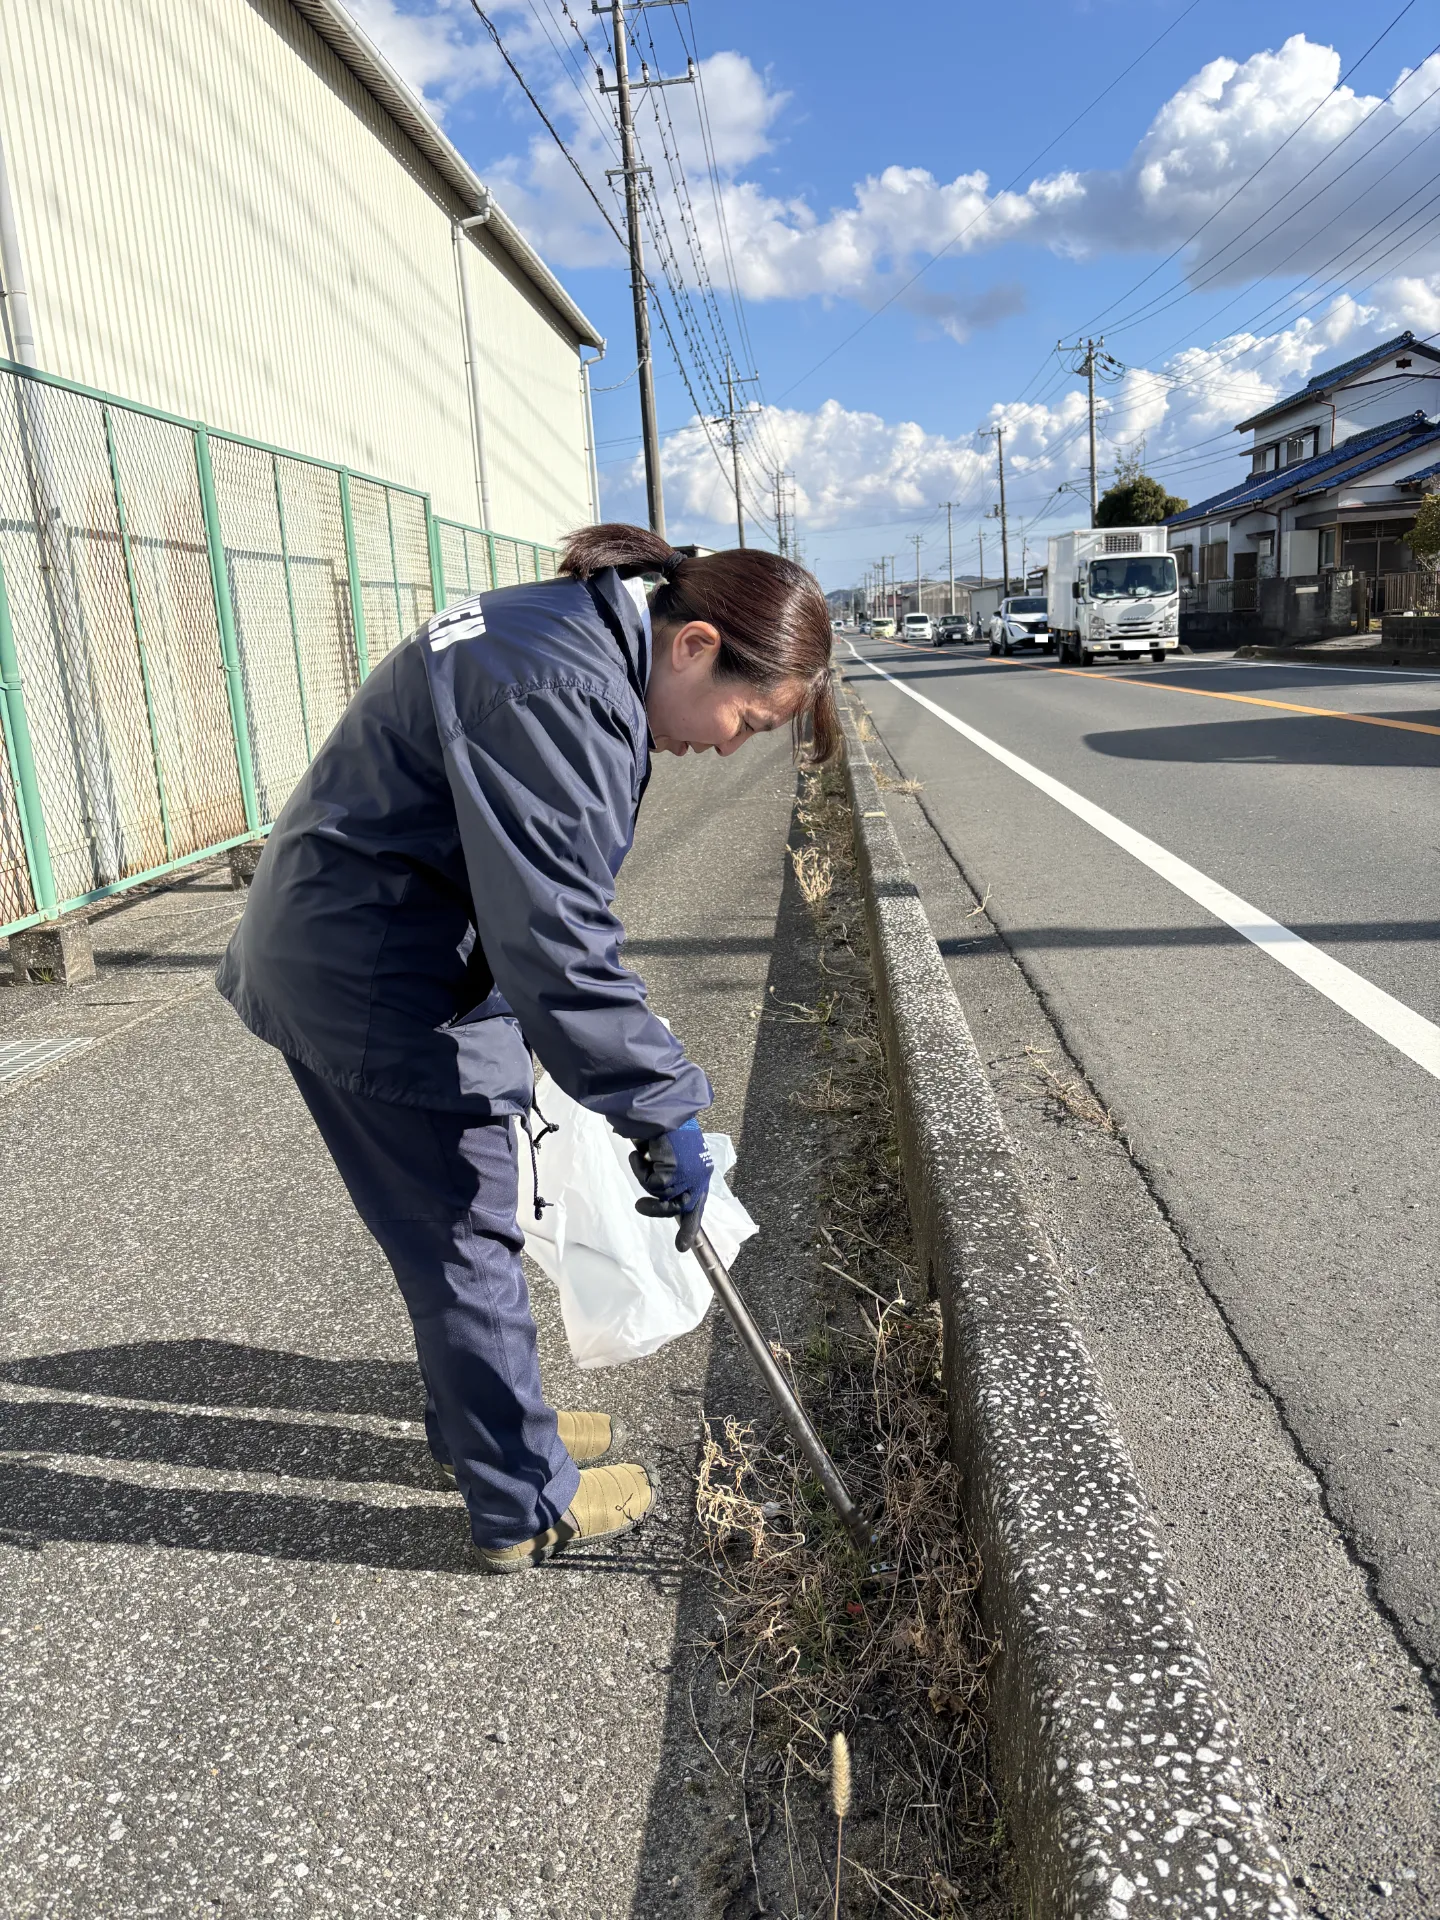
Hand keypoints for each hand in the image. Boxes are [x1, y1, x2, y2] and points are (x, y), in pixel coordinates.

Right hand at [630, 1118, 712, 1251]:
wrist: (659, 1103)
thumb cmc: (660, 1123)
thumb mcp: (666, 1152)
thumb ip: (667, 1172)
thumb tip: (660, 1189)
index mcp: (699, 1170)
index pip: (697, 1204)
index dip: (690, 1227)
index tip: (683, 1248)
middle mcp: (698, 1174)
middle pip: (679, 1207)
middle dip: (657, 1209)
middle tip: (639, 1206)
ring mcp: (688, 1174)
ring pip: (660, 1195)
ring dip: (644, 1175)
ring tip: (643, 1154)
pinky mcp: (675, 1172)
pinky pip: (651, 1185)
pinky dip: (641, 1168)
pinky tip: (644, 1149)